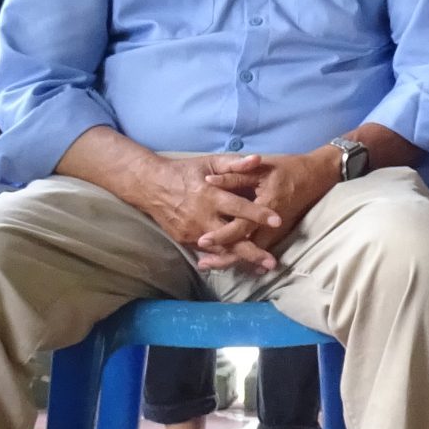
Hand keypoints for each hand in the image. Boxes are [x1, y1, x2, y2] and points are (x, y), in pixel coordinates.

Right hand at [139, 154, 278, 268]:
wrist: (151, 185)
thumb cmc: (186, 171)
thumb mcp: (210, 162)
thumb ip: (235, 163)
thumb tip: (258, 159)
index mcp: (210, 195)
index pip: (239, 207)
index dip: (258, 214)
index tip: (278, 221)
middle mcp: (202, 216)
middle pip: (231, 238)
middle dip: (252, 252)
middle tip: (272, 263)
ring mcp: (192, 231)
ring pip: (220, 250)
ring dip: (241, 260)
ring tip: (262, 269)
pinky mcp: (185, 240)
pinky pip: (208, 252)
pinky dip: (224, 259)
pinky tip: (241, 266)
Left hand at [194, 148, 341, 269]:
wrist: (316, 176)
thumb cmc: (287, 169)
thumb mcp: (261, 167)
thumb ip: (235, 174)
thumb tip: (208, 180)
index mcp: (266, 205)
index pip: (241, 226)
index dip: (222, 235)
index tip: (202, 241)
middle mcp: (271, 224)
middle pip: (246, 247)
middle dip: (224, 257)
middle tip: (202, 264)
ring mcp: (276, 231)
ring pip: (252, 252)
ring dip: (232, 260)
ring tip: (209, 265)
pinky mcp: (277, 233)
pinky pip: (259, 248)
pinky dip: (245, 257)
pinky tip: (230, 261)